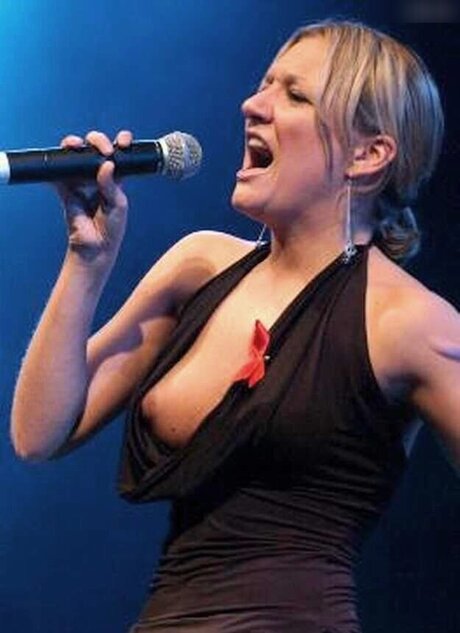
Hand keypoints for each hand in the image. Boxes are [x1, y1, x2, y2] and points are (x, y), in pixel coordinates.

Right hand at [56, 129, 132, 263]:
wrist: (96, 246)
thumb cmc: (112, 227)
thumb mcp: (118, 204)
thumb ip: (111, 184)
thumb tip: (107, 163)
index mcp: (115, 178)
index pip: (118, 154)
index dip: (121, 142)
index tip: (124, 141)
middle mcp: (97, 176)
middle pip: (95, 148)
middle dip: (98, 140)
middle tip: (104, 150)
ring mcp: (80, 181)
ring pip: (75, 155)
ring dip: (74, 145)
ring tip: (77, 146)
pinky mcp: (66, 189)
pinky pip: (58, 174)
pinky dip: (56, 165)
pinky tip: (59, 158)